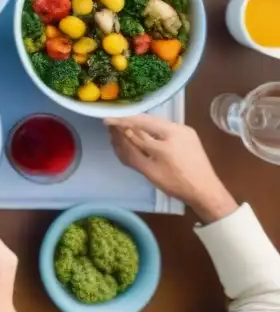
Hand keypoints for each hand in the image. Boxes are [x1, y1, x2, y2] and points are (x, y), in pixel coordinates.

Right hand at [105, 116, 236, 222]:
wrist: (206, 192)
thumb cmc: (176, 184)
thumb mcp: (149, 170)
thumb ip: (132, 150)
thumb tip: (117, 134)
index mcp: (168, 136)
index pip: (138, 124)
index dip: (120, 122)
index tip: (106, 121)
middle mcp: (177, 128)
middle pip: (147, 120)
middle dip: (130, 122)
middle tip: (114, 126)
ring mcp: (185, 130)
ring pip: (156, 123)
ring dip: (140, 126)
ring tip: (127, 131)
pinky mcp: (189, 135)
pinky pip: (165, 128)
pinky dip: (152, 130)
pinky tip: (146, 137)